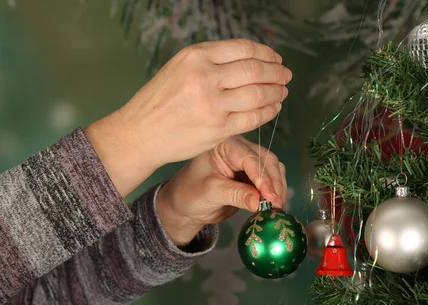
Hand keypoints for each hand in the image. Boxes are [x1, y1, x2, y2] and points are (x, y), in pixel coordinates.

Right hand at [86, 39, 291, 197]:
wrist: (141, 132)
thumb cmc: (160, 101)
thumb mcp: (180, 67)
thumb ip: (211, 62)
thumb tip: (250, 61)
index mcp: (196, 56)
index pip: (243, 48)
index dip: (266, 54)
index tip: (275, 59)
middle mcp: (205, 76)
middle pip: (255, 70)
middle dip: (276, 73)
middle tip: (285, 76)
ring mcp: (213, 104)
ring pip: (258, 94)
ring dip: (276, 92)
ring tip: (282, 92)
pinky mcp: (218, 129)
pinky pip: (253, 118)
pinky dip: (268, 112)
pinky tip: (273, 108)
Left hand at [155, 136, 286, 246]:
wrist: (187, 205)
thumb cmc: (191, 193)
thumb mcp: (210, 193)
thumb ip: (235, 195)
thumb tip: (259, 201)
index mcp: (225, 145)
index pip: (248, 158)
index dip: (262, 176)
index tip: (269, 195)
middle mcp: (240, 149)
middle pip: (266, 161)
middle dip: (273, 183)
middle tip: (276, 203)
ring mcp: (249, 162)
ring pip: (273, 169)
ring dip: (278, 187)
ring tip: (277, 207)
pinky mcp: (255, 176)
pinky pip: (272, 180)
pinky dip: (276, 191)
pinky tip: (275, 205)